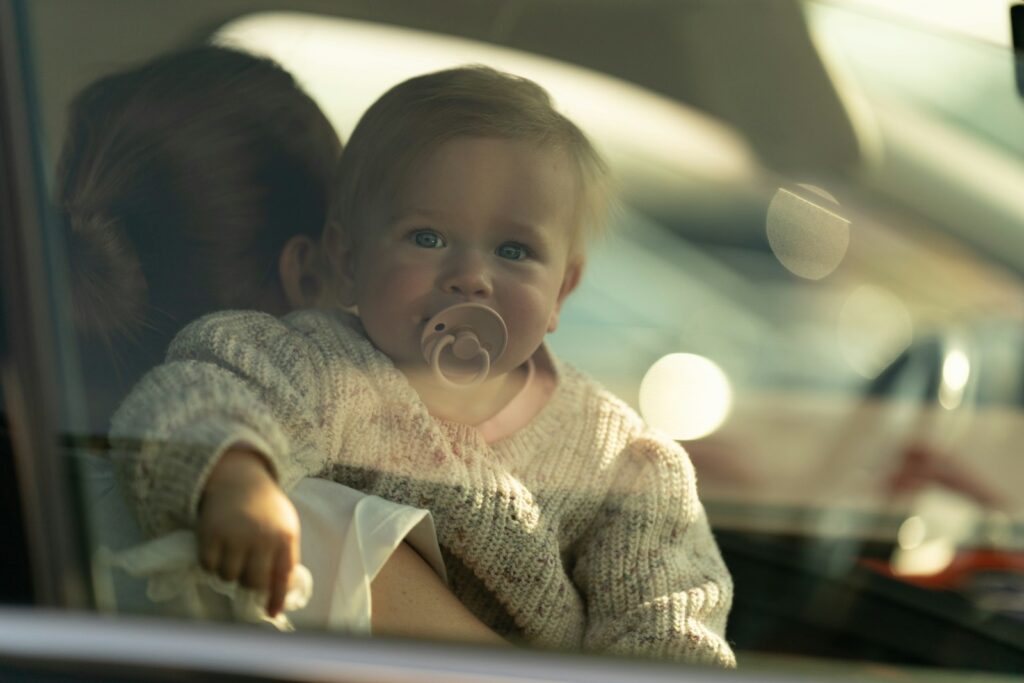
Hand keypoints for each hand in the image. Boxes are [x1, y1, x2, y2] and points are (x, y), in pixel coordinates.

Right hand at [198, 447, 299, 616]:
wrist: (239, 479)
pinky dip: (211, 565)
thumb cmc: (266, 508)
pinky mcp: (210, 533)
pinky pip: (208, 566)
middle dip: (249, 584)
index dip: (277, 598)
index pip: (282, 576)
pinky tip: (217, 551)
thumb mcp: (285, 525)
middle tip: (247, 575)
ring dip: (229, 573)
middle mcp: (261, 537)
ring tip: (233, 557)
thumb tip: (281, 590)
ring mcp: (234, 535)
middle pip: (253, 582)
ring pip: (228, 577)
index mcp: (284, 536)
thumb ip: (285, 555)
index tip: (272, 613)